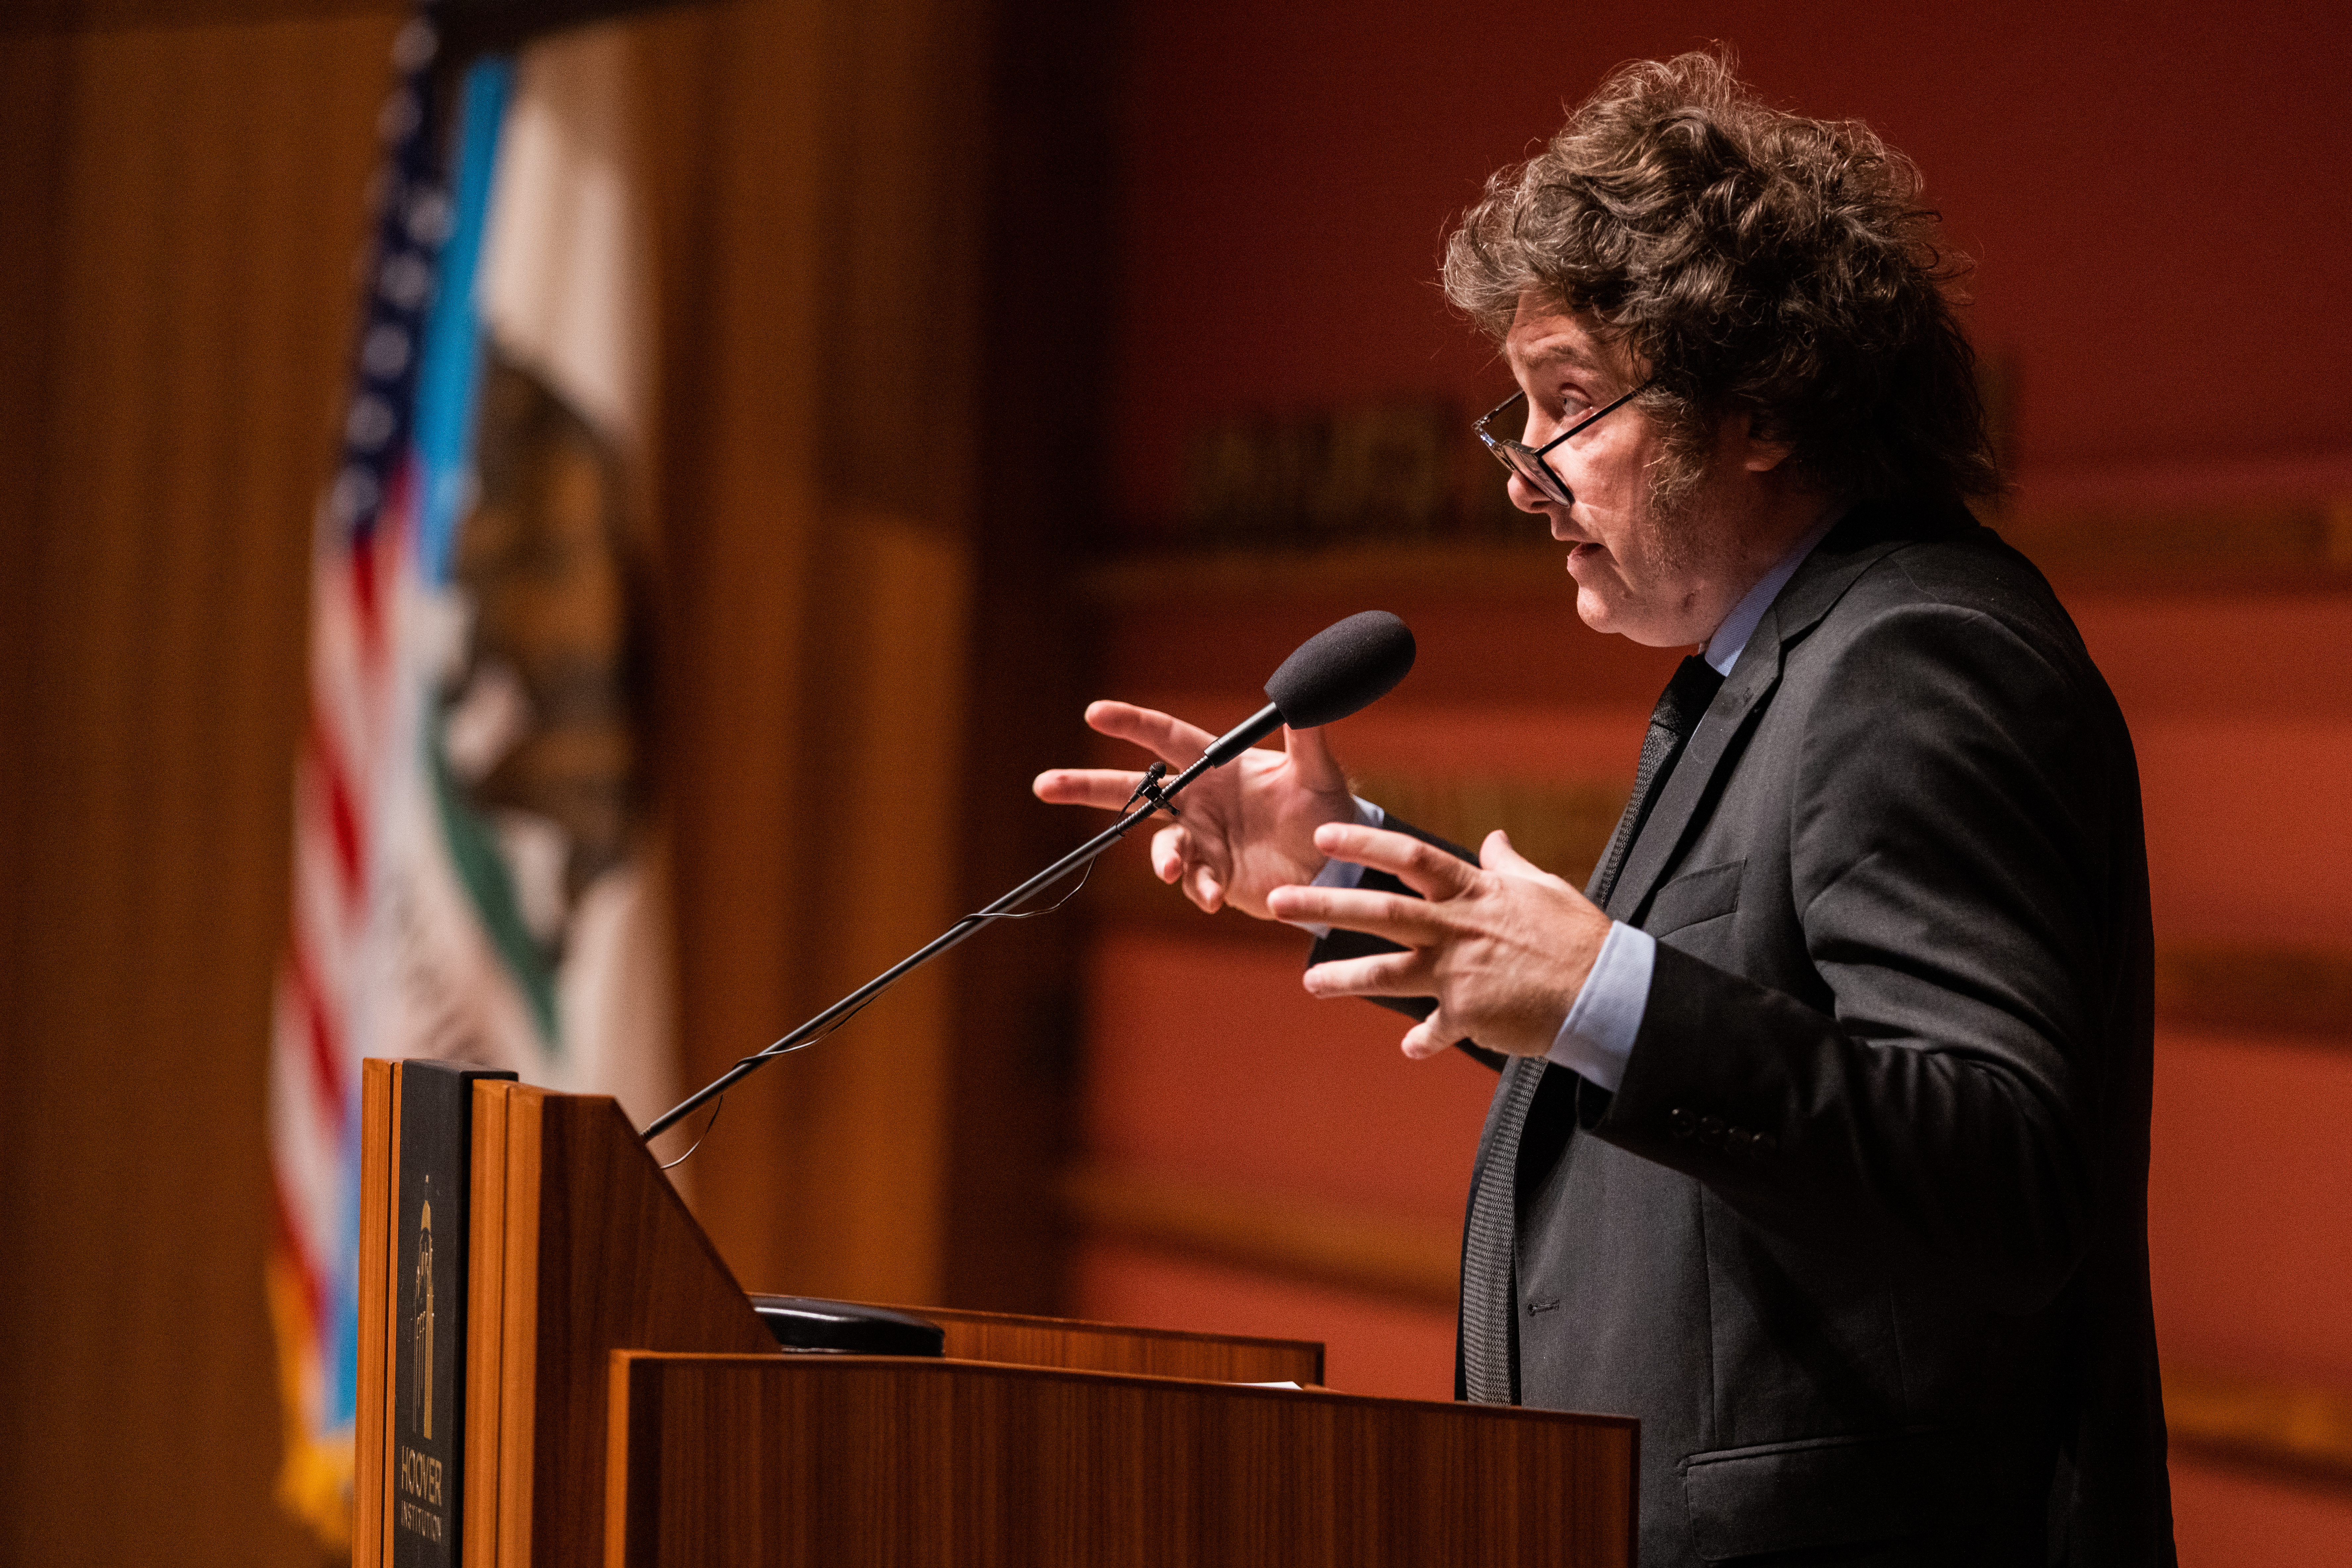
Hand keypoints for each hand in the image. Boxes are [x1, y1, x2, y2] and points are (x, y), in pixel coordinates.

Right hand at [1032, 701, 1357, 918]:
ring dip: (1162, 857)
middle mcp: (1201, 801)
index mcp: (1218, 768)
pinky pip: (1191, 882)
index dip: (1131, 724)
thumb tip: (1307, 690)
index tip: (1095, 713)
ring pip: (1159, 846)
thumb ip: (1308, 737)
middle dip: (1087, 786)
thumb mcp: (1318, 774)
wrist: (1335, 868)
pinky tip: (1211, 898)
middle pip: (1134, 791)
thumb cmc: (1326, 812)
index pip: (1166, 738)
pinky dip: (1195, 888)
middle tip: (1045, 785)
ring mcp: (1202, 840)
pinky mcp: (1212, 875)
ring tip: (1175, 871)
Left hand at [1265, 823, 1612, 1059]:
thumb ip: (1508, 865)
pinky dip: (1423, 1040)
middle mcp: (1457, 929)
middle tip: (1277, 902)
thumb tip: (1494, 840)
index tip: (1324, 837)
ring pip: (1388, 973)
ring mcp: (1459, 974)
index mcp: (1474, 893)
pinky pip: (1435, 1031)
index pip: (1411, 858)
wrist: (1605, 992)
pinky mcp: (1469, 1015)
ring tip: (1308, 983)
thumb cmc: (1578, 937)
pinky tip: (1409, 1046)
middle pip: (1379, 911)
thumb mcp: (1544, 888)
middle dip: (1324, 905)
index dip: (1366, 845)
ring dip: (1344, 978)